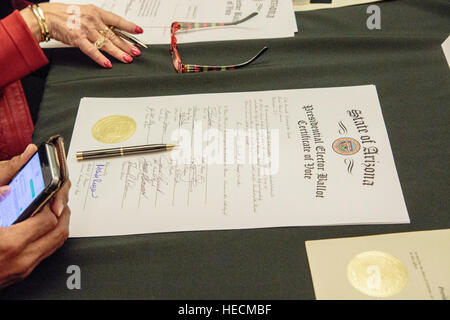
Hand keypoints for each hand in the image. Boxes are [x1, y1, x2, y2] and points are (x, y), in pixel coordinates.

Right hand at [0, 145, 70, 287]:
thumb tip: (6, 191)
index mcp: (10, 244)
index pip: (47, 221)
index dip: (50, 206)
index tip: (45, 197)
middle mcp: (21, 259)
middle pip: (59, 233)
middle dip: (62, 214)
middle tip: (58, 202)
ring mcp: (23, 269)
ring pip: (56, 245)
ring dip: (59, 227)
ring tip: (54, 213)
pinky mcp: (22, 274)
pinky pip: (45, 254)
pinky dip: (49, 239)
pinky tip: (41, 229)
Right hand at [20, 3, 143, 67]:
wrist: (46, 16)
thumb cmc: (65, 15)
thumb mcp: (85, 13)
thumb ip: (99, 22)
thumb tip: (113, 32)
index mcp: (96, 12)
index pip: (116, 20)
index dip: (129, 26)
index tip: (139, 31)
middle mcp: (92, 20)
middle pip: (114, 34)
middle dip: (127, 44)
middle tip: (136, 51)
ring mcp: (86, 29)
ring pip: (106, 43)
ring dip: (118, 52)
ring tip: (128, 59)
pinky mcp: (77, 39)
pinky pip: (91, 50)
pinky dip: (100, 58)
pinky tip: (108, 63)